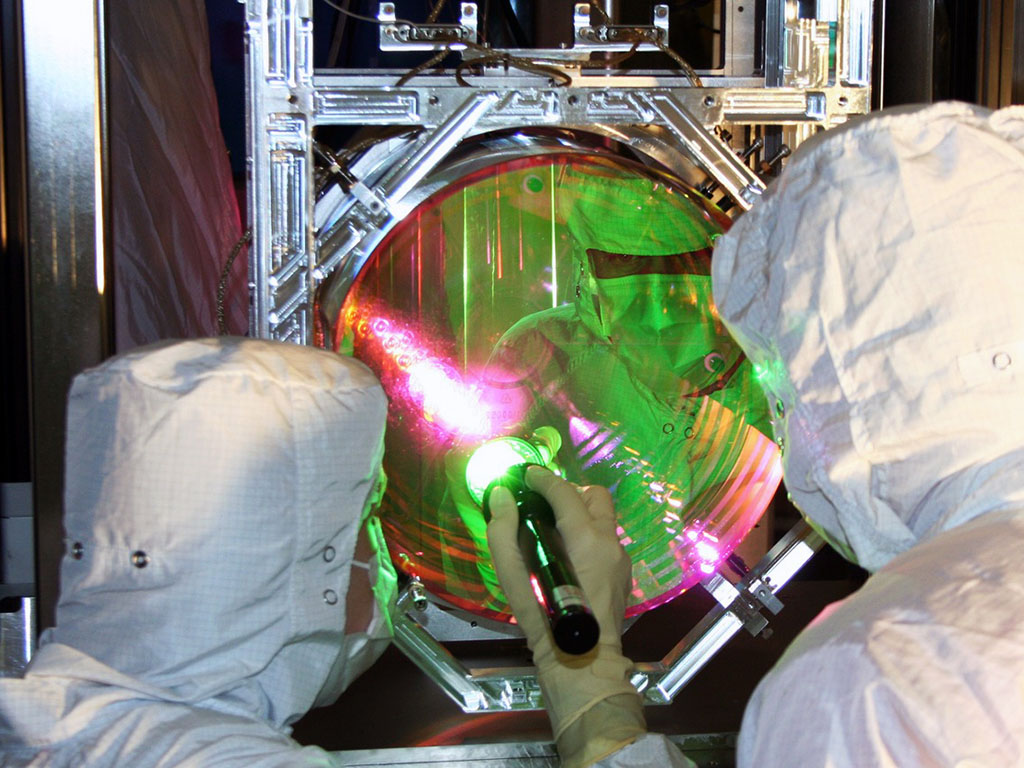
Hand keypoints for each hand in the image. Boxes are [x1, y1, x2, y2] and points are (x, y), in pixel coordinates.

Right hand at [487, 467, 644, 766]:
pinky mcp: (623, 573)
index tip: (526, 474)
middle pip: (594, 495)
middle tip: (544, 502)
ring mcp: (621, 557)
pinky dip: (587, 533)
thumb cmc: (545, 622)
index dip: (542, 478)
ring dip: (580, 512)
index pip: (564, 492)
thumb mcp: (514, 579)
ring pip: (603, 517)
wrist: (583, 665)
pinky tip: (567, 553)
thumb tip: (502, 496)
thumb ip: (504, 533)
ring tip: (554, 527)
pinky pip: (606, 538)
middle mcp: (609, 541)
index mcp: (586, 538)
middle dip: (570, 491)